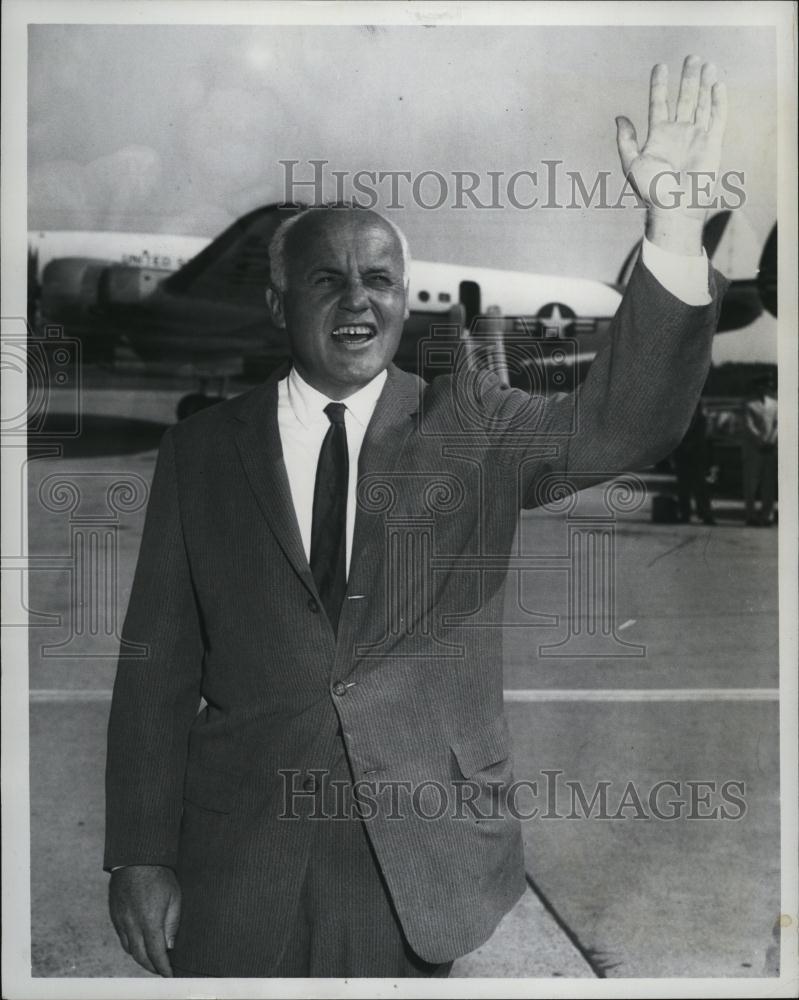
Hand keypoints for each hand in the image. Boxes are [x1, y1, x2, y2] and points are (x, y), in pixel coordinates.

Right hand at [109, 865, 180, 976]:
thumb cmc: (159, 874)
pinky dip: (131, 946)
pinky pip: (122, 938)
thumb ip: (172, 923)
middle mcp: (132, 924)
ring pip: (129, 949)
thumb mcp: (174, 896)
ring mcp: (121, 920)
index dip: (163, 967)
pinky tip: (139, 944)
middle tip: (162, 970)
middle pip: (140, 956)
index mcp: (149, 921)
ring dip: (140, 958)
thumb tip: (170, 946)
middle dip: (151, 967)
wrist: (135, 857)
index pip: (156, 953)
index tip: (169, 975)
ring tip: (152, 960)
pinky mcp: (115, 915)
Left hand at [616, 56, 727, 252]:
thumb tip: (619, 117)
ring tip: (706, 64)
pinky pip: (717, 118)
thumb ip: (625, 140)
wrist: (674, 207)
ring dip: (704, 84)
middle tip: (691, 57)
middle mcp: (678, 133)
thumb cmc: (650, 190)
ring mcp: (696, 137)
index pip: (658, 104)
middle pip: (684, 99)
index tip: (660, 66)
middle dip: (687, 78)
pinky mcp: (712, 143)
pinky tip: (717, 84)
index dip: (659, 85)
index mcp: (658, 136)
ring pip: (702, 104)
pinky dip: (718, 101)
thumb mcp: (631, 164)